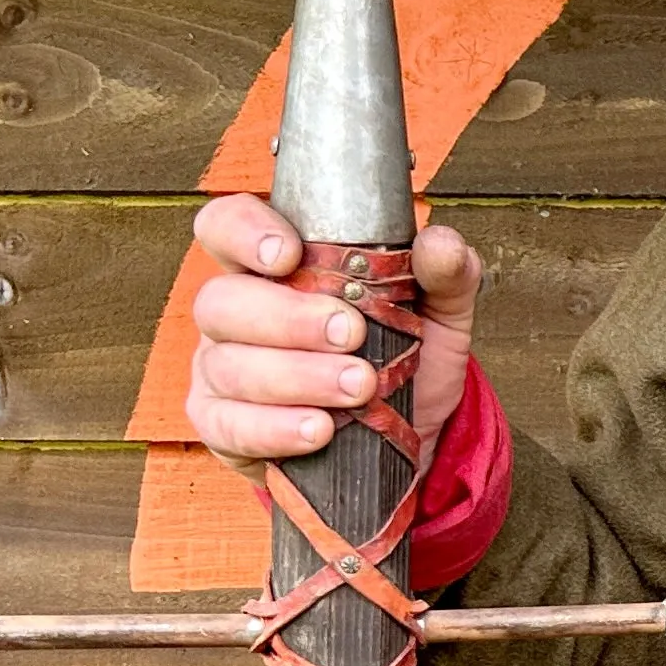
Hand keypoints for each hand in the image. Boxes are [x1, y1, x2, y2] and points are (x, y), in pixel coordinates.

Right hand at [184, 190, 485, 467]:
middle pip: (220, 301)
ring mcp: (220, 371)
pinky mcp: (224, 427)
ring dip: (298, 377)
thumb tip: (440, 244)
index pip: (226, 226)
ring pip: (228, 366)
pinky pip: (230, 426)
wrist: (406, 439)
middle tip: (351, 334)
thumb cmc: (402, 359)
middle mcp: (234, 313)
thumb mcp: (437, 314)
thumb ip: (445, 273)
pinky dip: (277, 428)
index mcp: (273, 268)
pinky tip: (319, 429)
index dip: (243, 232)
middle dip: (288, 318)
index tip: (290, 254)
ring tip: (359, 388)